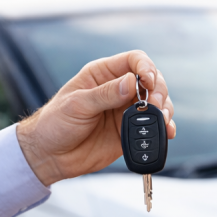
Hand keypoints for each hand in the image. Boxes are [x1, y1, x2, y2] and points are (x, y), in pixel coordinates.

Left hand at [16, 50, 176, 185]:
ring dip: (164, 110)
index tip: (148, 81)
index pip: (133, 60)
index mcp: (102, 75)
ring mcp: (125, 111)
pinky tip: (167, 131)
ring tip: (162, 120)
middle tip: (156, 106)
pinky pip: (152, 127)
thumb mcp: (77, 105)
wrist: (49, 155)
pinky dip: (163, 128)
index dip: (146, 67)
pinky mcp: (128, 132)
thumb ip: (105, 94)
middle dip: (159, 91)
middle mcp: (117, 90)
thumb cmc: (55, 124)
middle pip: (151, 81)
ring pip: (156, 103)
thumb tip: (132, 82)